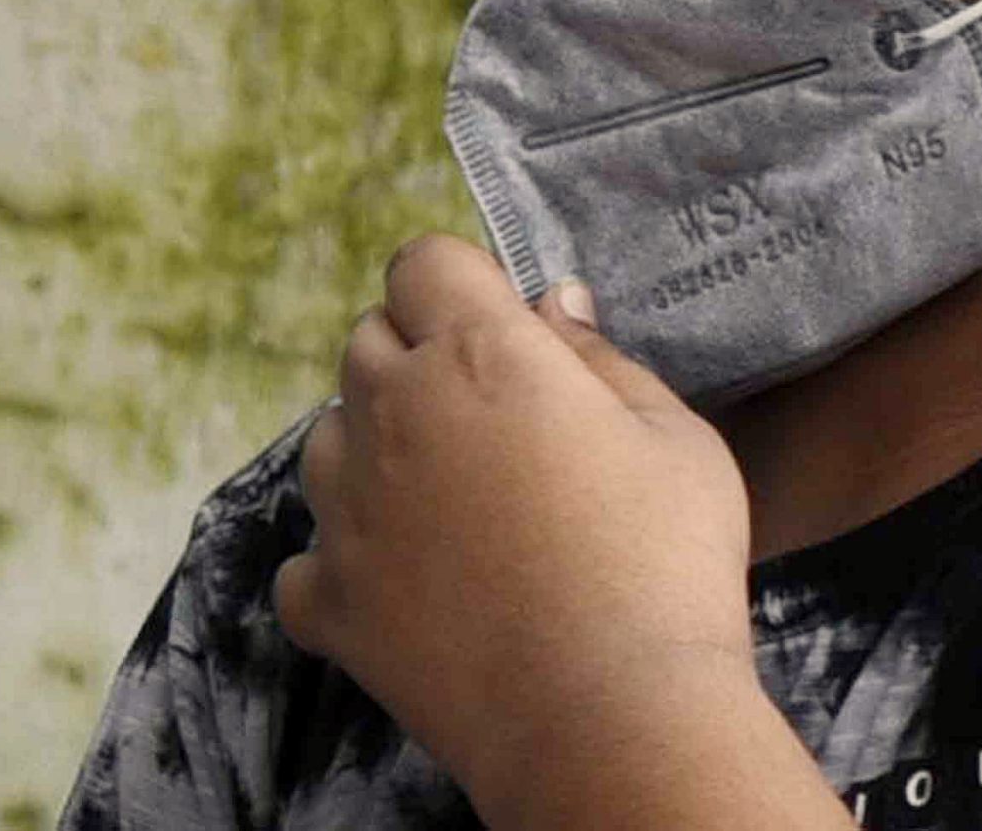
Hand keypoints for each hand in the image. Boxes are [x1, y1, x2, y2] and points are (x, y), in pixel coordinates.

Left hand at [273, 233, 763, 825]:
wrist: (610, 718)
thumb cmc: (665, 564)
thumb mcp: (674, 436)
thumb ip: (601, 358)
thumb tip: (554, 303)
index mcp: (477, 354)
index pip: (421, 263)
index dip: (459, 284)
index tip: (502, 326)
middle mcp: (393, 414)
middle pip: (367, 341)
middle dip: (416, 355)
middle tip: (490, 417)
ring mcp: (348, 511)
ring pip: (327, 438)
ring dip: (374, 448)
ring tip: (451, 500)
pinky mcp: (331, 600)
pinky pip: (307, 558)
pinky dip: (344, 562)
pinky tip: (408, 583)